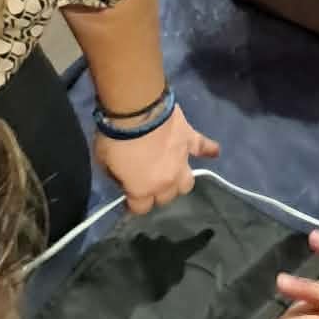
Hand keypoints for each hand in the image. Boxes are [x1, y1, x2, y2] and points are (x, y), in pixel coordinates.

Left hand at [95, 106, 218, 215]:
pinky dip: (209, 150)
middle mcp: (166, 181)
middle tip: (148, 182)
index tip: (129, 199)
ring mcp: (181, 162)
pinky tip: (215, 153)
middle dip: (156, 193)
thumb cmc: (115, 138)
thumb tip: (125, 179)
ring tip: (173, 174)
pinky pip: (204, 147)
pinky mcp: (190, 140)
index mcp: (143, 190)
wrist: (136, 109)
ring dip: (179, 181)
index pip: (141, 209)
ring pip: (186, 182)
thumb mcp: (103, 162)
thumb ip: (117, 176)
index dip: (133, 205)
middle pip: (166, 197)